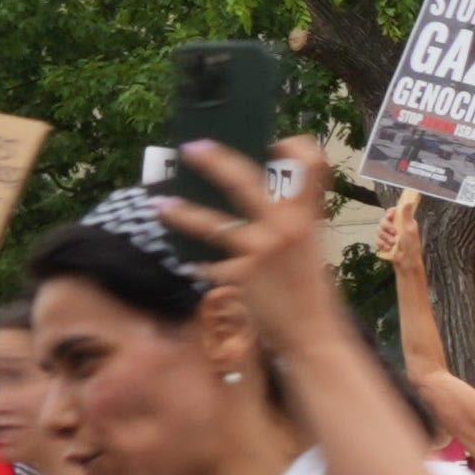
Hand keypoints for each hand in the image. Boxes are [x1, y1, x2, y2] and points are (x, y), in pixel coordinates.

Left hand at [164, 139, 352, 367]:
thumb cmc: (311, 290)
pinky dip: (198, 265)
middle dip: (215, 161)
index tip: (279, 141)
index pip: (313, 167)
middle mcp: (284, 227)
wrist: (313, 333)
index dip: (298, 147)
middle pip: (244, 181)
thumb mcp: (310, 246)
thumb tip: (260, 201)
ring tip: (160, 205)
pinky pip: (209, 266)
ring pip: (212, 223)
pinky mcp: (240, 276)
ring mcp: (260, 250)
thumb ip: (290, 221)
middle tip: (192, 148)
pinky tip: (187, 262)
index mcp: (307, 217)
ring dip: (183, 213)